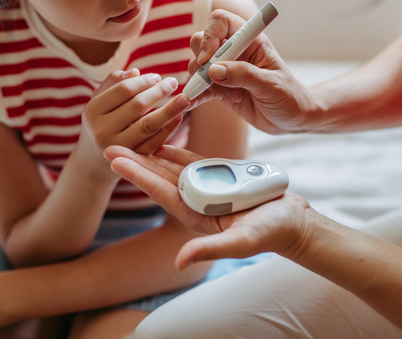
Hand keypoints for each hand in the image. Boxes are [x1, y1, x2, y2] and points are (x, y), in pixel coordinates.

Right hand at [76, 68, 190, 176]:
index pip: (124, 90)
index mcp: (92, 111)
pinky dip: (168, 129)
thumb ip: (113, 83)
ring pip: (148, 125)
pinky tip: (178, 117)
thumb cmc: (98, 124)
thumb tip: (136, 72)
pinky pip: (154, 143)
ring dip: (169, 110)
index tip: (158, 76)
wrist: (92, 162)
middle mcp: (102, 130)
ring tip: (184, 99)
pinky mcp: (132, 160)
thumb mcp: (98, 102)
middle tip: (174, 83)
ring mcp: (118, 147)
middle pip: (138, 106)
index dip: (144, 81)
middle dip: (160, 92)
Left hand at [104, 144, 312, 269]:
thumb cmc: (270, 233)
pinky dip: (178, 151)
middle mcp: (196, 200)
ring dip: (151, 153)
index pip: (159, 191)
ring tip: (131, 139)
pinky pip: (194, 162)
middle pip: (159, 177)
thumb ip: (210, 250)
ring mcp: (207, 188)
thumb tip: (179, 262)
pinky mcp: (221, 178)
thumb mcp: (241, 242)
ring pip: (173, 168)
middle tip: (108, 145)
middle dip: (135, 161)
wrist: (293, 222)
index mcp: (196, 214)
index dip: (136, 175)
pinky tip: (163, 142)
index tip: (114, 160)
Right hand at [187, 10, 315, 134]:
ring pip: (197, 66)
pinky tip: (195, 102)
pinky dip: (195, 94)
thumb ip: (243, 75)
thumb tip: (213, 70)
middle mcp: (234, 50)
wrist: (290, 118)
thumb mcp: (270, 85)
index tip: (208, 58)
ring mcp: (224, 68)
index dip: (210, 36)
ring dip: (208, 84)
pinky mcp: (218, 87)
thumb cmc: (288, 96)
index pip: (221, 21)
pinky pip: (198, 86)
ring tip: (235, 96)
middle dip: (203, 63)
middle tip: (218, 81)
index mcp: (250, 40)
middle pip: (201, 41)